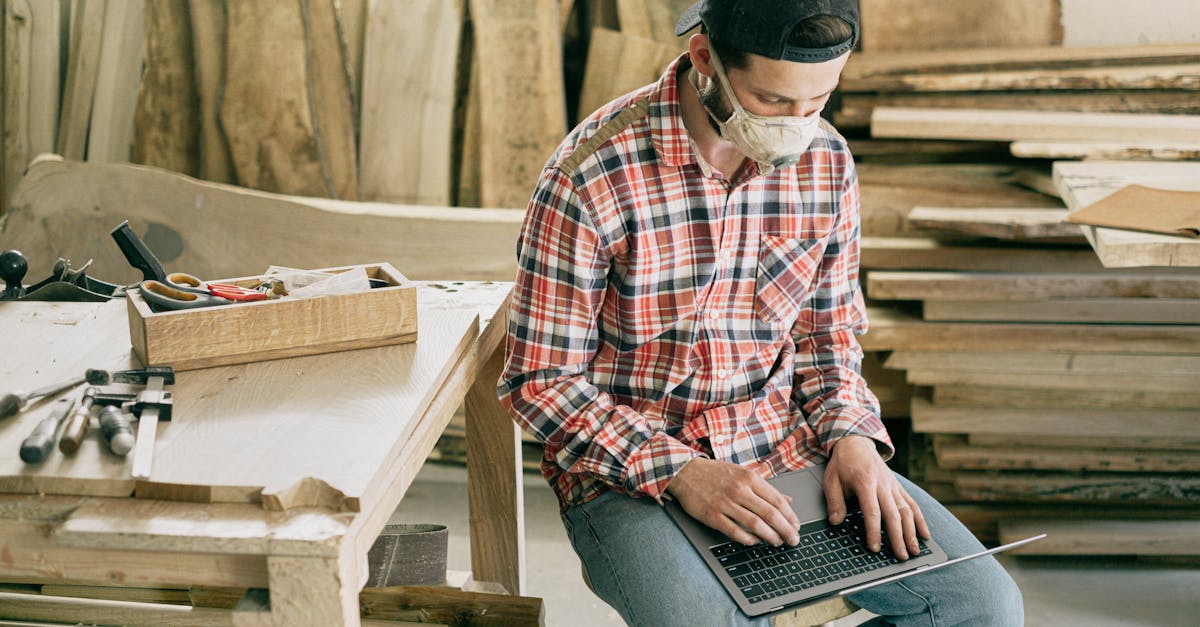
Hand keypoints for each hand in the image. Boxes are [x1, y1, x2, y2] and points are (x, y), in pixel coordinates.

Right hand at [666, 458, 800, 546]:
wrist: (685, 472)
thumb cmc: (716, 473)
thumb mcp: (743, 473)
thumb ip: (765, 488)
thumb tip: (788, 500)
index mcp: (749, 477)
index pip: (777, 500)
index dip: (790, 516)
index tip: (797, 526)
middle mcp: (739, 490)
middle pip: (770, 514)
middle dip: (786, 530)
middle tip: (793, 540)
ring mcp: (725, 503)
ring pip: (755, 524)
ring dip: (770, 536)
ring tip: (777, 542)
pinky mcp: (712, 516)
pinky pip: (735, 532)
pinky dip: (748, 539)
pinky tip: (755, 542)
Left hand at [824, 435, 929, 559]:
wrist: (857, 443)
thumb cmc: (843, 464)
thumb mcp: (831, 480)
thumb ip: (834, 501)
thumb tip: (835, 522)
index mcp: (865, 483)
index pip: (872, 511)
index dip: (874, 531)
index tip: (874, 548)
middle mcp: (883, 485)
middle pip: (894, 514)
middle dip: (899, 537)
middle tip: (901, 556)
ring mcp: (893, 487)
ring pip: (906, 511)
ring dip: (912, 532)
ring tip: (915, 550)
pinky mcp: (899, 488)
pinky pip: (912, 504)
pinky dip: (920, 520)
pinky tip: (925, 535)